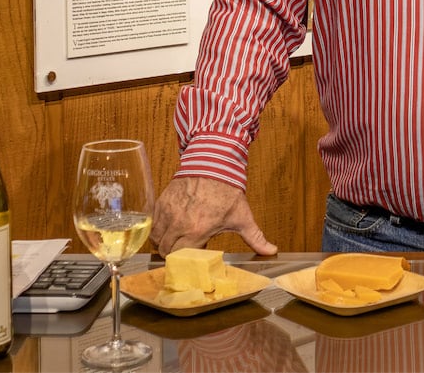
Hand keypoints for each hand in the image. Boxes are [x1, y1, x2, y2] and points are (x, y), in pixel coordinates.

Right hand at [152, 176, 277, 256]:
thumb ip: (256, 237)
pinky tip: (168, 228)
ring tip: (174, 242)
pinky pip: (152, 223)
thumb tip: (271, 251)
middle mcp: (178, 224)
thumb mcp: (243, 216)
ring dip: (163, 243)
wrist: (214, 161)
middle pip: (165, 251)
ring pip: (156, 238)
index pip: (179, 258)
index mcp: (197, 231)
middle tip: (182, 252)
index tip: (191, 260)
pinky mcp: (161, 202)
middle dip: (172, 255)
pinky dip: (157, 229)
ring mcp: (168, 212)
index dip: (184, 262)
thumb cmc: (227, 189)